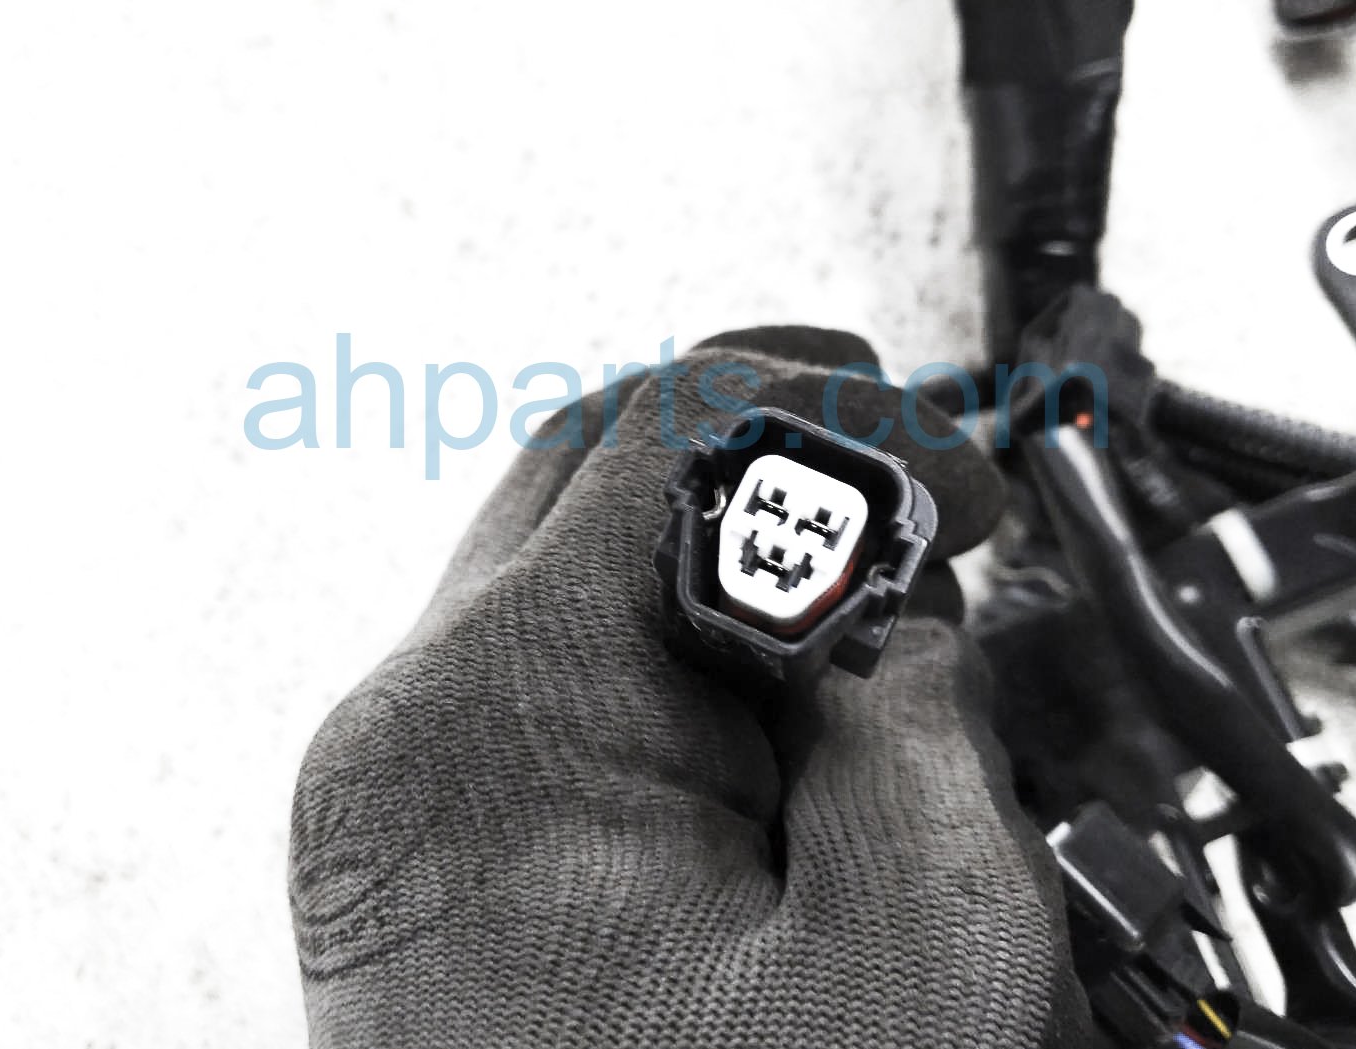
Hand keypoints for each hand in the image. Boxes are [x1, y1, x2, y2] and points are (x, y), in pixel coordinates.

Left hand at [289, 328, 1089, 1047]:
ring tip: (866, 646)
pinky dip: (677, 666)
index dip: (836, 408)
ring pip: (570, 567)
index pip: (662, 433)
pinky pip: (555, 681)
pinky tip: (779, 730)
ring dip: (727, 565)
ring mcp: (399, 795)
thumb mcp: (913, 946)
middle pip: (592, 473)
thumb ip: (910, 719)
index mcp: (498, 718)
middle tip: (920, 510)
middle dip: (773, 462)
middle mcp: (408, 734)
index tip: (956, 463)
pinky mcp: (427, 851)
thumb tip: (884, 610)